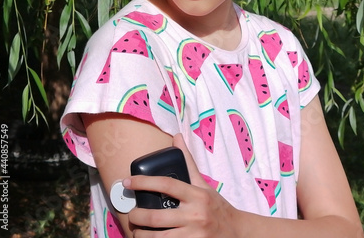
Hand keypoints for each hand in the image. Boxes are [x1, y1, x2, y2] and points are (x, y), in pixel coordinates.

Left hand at [123, 134, 241, 236]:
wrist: (236, 231)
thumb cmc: (216, 206)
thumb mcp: (203, 184)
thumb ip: (188, 163)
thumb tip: (176, 137)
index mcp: (196, 195)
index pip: (166, 184)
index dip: (144, 182)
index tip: (127, 181)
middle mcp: (195, 215)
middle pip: (156, 216)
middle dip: (137, 216)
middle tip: (132, 214)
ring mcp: (193, 234)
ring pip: (157, 237)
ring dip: (141, 235)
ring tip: (137, 231)